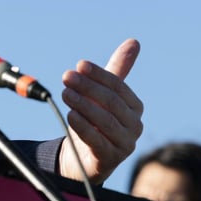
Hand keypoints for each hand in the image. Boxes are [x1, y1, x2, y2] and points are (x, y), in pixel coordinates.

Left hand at [58, 38, 143, 183]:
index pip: (118, 86)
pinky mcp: (111, 159)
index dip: (99, 74)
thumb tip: (134, 42)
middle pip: (111, 102)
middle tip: (66, 77)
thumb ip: (117, 70)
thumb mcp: (103, 93)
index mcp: (135, 106)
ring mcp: (125, 144)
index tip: (79, 65)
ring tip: (65, 93)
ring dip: (83, 105)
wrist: (83, 155)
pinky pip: (97, 141)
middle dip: (88, 87)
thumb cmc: (95, 118)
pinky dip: (83, 127)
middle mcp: (134, 125)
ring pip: (104, 121)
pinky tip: (71, 115)